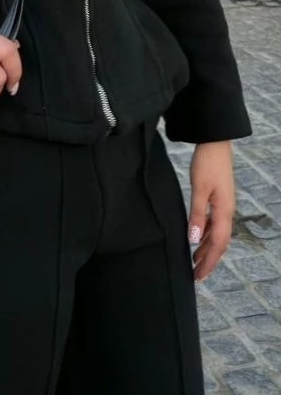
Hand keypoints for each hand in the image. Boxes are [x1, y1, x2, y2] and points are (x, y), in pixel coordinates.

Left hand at [188, 141, 235, 281]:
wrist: (214, 144)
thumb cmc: (206, 164)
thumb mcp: (199, 190)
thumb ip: (197, 214)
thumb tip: (193, 239)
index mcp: (224, 212)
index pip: (217, 245)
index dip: (208, 262)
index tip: (198, 275)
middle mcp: (227, 212)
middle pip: (219, 243)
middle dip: (208, 260)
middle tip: (196, 275)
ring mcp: (224, 206)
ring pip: (217, 235)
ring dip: (206, 249)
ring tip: (195, 262)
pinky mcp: (218, 200)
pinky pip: (214, 225)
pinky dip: (206, 236)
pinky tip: (197, 239)